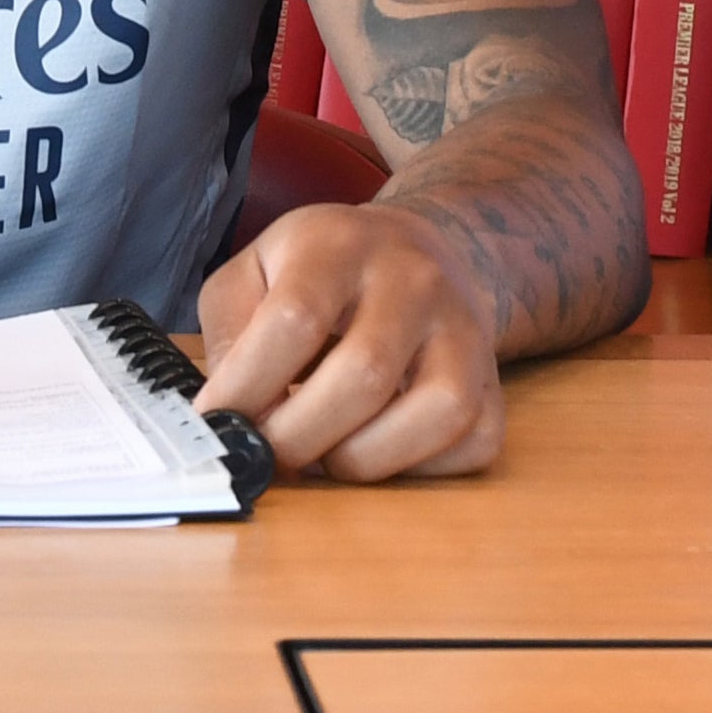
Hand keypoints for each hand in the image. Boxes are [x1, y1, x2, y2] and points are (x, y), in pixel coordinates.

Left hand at [191, 201, 505, 480]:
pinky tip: (377, 450)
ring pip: (436, 412)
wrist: (417, 252)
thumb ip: (230, 329)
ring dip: (364, 459)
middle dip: (299, 437)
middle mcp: (413, 278)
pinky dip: (419, 468)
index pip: (296, 319)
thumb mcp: (254, 269)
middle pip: (364, 374)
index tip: (218, 420)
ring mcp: (464, 328)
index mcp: (339, 244)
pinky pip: (473, 442)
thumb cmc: (320, 272)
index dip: (248, 385)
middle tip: (266, 452)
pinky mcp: (493, 380)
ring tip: (324, 454)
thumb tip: (226, 411)